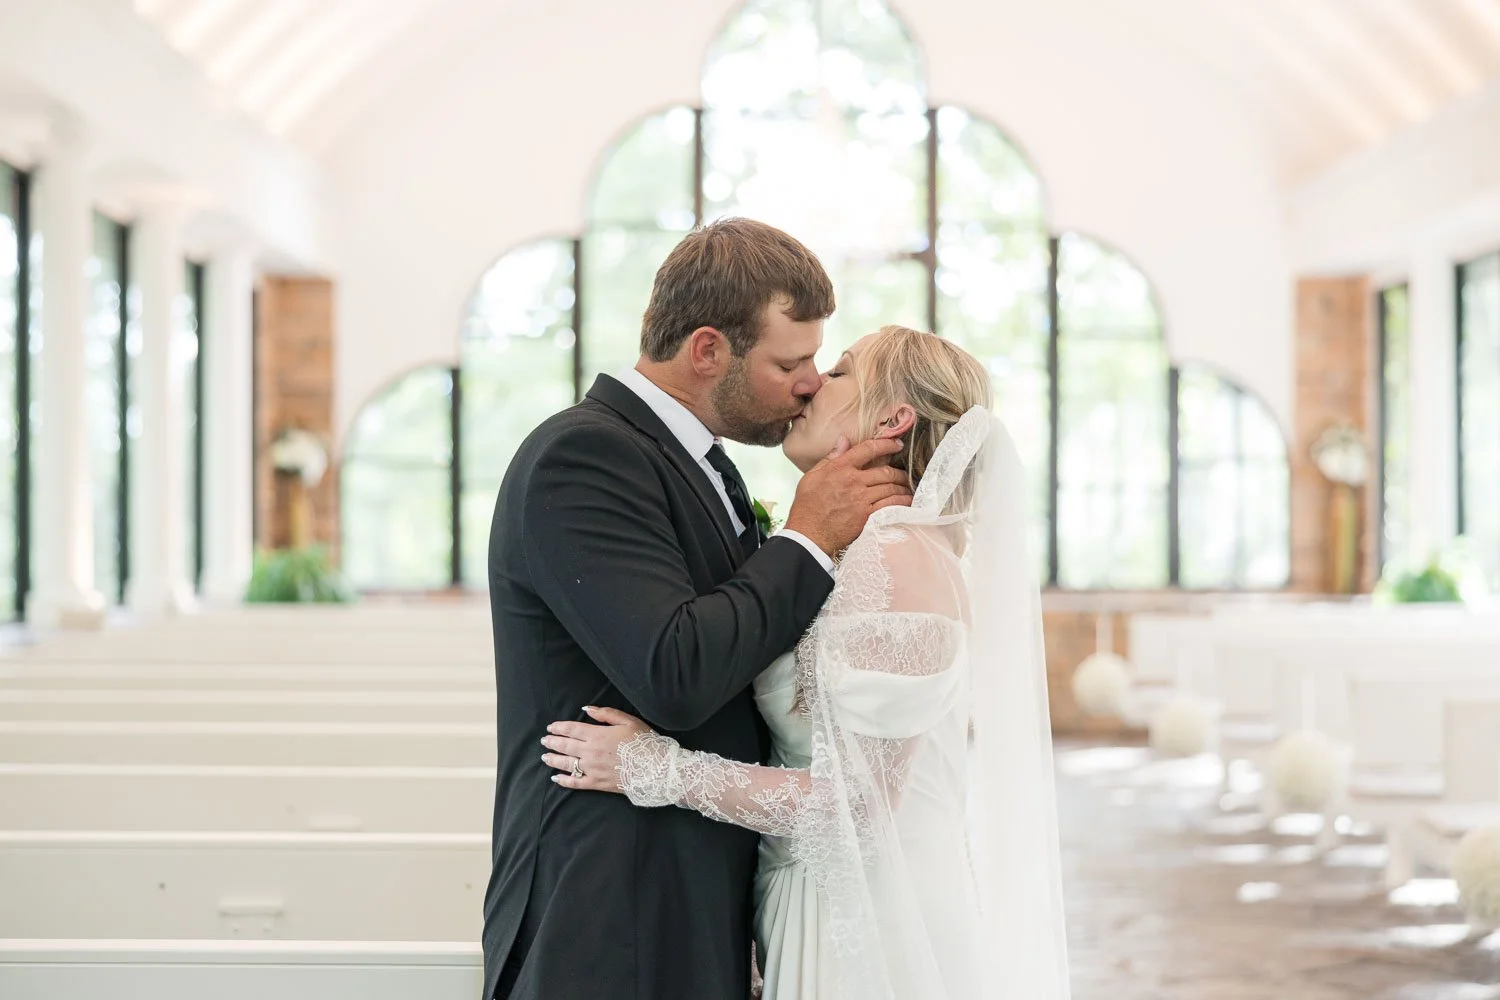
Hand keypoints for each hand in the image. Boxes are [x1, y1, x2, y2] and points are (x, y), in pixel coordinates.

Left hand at [541, 706, 651, 792]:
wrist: (655, 768)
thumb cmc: (644, 742)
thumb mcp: (628, 721)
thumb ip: (606, 714)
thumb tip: (587, 709)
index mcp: (597, 735)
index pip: (572, 729)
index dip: (559, 728)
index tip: (550, 727)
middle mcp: (590, 752)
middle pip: (565, 746)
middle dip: (552, 742)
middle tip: (544, 740)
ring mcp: (592, 769)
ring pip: (566, 764)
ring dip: (553, 759)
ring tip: (545, 757)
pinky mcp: (596, 783)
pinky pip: (575, 783)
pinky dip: (563, 780)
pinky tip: (556, 778)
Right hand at [783, 437, 910, 555]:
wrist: (808, 534)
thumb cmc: (807, 506)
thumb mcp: (811, 476)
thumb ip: (830, 458)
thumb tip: (844, 440)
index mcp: (840, 468)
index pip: (868, 449)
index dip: (886, 444)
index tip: (896, 444)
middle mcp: (853, 481)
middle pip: (885, 471)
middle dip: (899, 472)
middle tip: (904, 475)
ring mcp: (862, 498)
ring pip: (891, 488)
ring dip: (902, 487)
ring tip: (906, 488)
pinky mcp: (867, 515)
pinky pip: (890, 504)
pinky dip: (901, 502)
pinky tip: (905, 501)